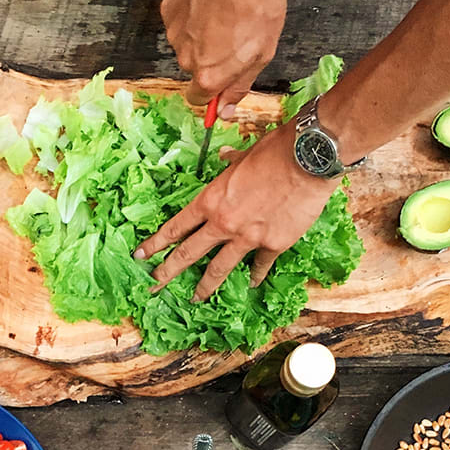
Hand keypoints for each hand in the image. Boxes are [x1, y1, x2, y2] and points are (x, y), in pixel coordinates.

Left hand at [134, 121, 336, 301]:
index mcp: (211, 200)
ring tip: (195, 298)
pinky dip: (255, 275)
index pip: (176, 227)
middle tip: (154, 285)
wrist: (308, 159)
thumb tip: (224, 158)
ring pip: (219, 268)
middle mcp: (224, 223)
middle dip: (168, 271)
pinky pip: (260, 265)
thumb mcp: (244, 155)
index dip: (155, 243)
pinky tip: (250, 283)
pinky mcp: (273, 245)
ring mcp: (248, 237)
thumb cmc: (274, 151)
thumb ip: (230, 164)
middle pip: (189, 253)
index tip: (141, 256)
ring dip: (205, 286)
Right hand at [160, 0, 285, 116]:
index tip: (221, 84)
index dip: (212, 92)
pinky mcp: (169, 12)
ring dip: (203, 36)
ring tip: (224, 17)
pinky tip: (211, 4)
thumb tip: (226, 109)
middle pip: (196, 69)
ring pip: (188, 44)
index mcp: (209, 76)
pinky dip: (194, 17)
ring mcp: (175, 35)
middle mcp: (187, 59)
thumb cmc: (253, 4)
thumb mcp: (262, 54)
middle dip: (212, 59)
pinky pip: (181, 22)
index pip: (199, 99)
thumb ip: (240, 85)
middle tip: (233, 39)